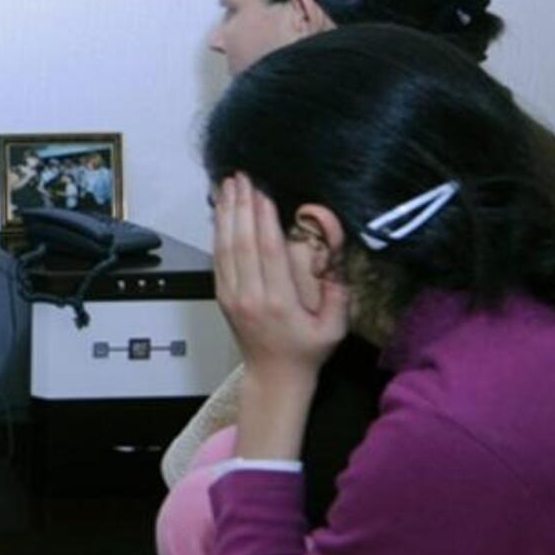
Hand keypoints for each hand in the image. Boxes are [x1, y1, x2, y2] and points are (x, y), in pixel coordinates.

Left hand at [213, 173, 349, 384]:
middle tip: (242, 176)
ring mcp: (231, 296)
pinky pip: (218, 258)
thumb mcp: (334, 327)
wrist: (274, 377)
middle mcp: (249, 297)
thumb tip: (331, 257)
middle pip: (242, 243)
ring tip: (227, 184)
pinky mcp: (222, 296)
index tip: (263, 191)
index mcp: (278, 302)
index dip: (263, 219)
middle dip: (241, 206)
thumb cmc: (307, 350)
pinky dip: (218, 231)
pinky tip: (222, 211)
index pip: (268, 252)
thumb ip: (337, 293)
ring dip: (226, 213)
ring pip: (225, 248)